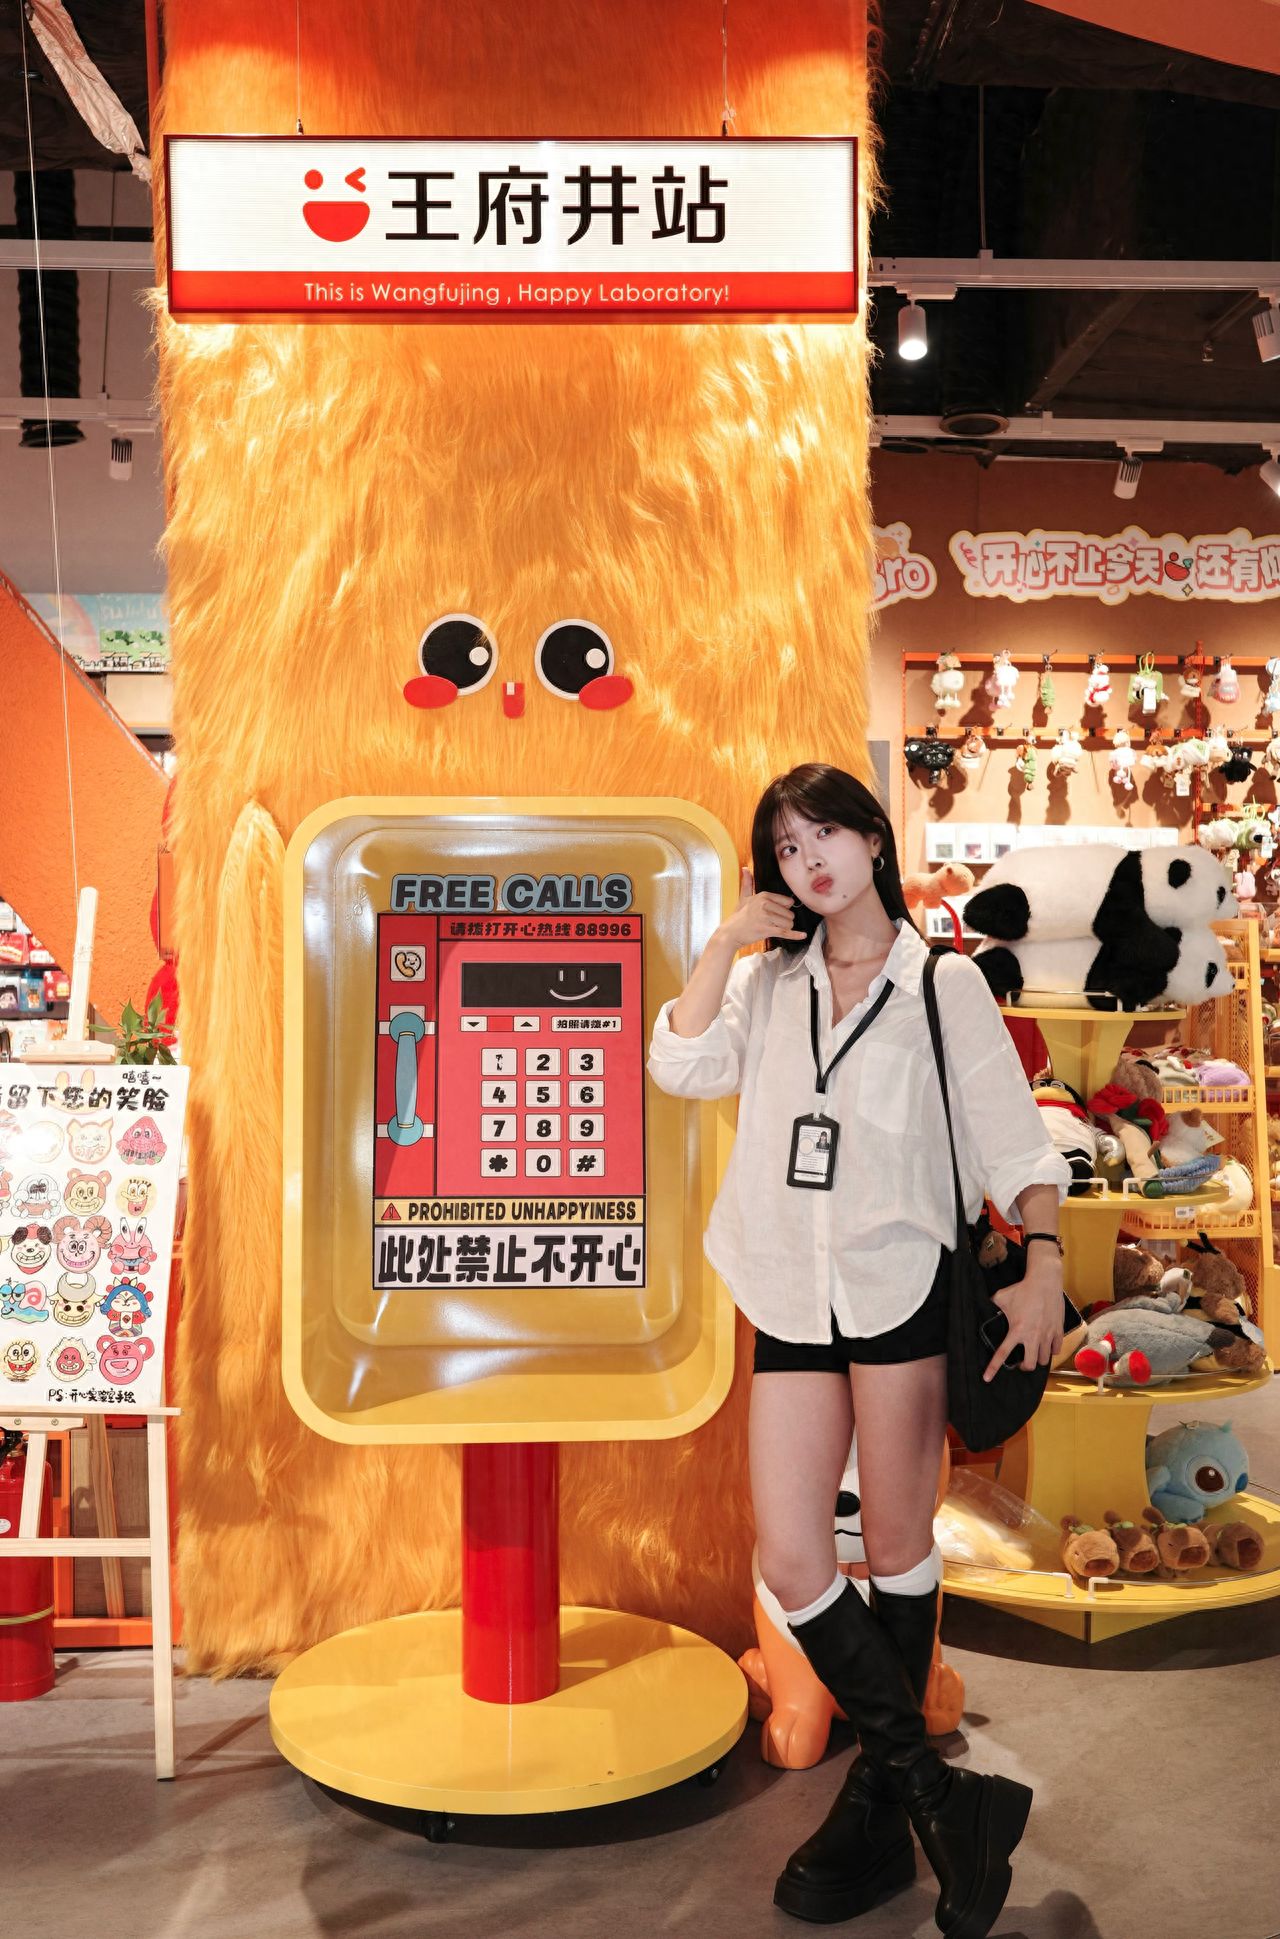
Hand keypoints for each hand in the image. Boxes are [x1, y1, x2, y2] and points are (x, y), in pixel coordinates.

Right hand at [716, 866, 805, 952]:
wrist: (731, 932)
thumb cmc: (739, 916)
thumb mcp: (744, 898)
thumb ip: (748, 883)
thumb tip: (745, 868)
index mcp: (764, 896)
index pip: (788, 902)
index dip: (784, 909)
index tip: (776, 913)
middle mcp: (765, 904)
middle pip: (790, 914)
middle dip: (785, 920)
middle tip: (772, 922)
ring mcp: (766, 917)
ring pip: (788, 923)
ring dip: (784, 928)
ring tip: (773, 928)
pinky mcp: (766, 930)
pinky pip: (785, 932)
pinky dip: (795, 935)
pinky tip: (803, 935)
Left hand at [983, 1259, 1064, 1380]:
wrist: (1044, 1281)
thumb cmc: (1022, 1289)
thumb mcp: (1001, 1297)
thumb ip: (991, 1305)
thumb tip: (980, 1306)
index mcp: (1016, 1331)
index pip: (1002, 1354)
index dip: (993, 1368)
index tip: (986, 1379)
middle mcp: (1032, 1337)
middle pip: (1030, 1365)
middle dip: (1024, 1367)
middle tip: (1022, 1362)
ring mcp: (1047, 1335)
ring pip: (1044, 1360)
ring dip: (1038, 1359)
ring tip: (1034, 1353)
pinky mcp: (1058, 1331)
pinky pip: (1056, 1350)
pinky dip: (1051, 1350)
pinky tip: (1047, 1345)